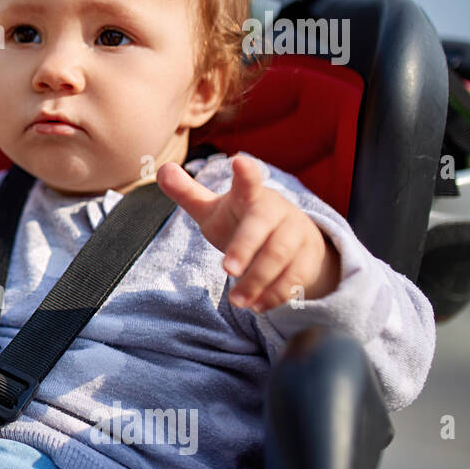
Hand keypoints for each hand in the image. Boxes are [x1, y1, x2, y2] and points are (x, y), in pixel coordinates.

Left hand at [155, 155, 340, 311]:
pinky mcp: (308, 259)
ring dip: (258, 280)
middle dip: (245, 247)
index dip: (245, 173)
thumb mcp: (213, 209)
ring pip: (280, 257)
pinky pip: (295, 278)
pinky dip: (275, 294)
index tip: (239, 162)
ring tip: (237, 301)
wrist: (291, 240)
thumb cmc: (242, 220)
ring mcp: (295, 234)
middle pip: (263, 228)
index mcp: (250, 195)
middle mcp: (276, 212)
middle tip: (228, 269)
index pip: (248, 182)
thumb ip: (187, 192)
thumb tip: (161, 169)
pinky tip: (257, 305)